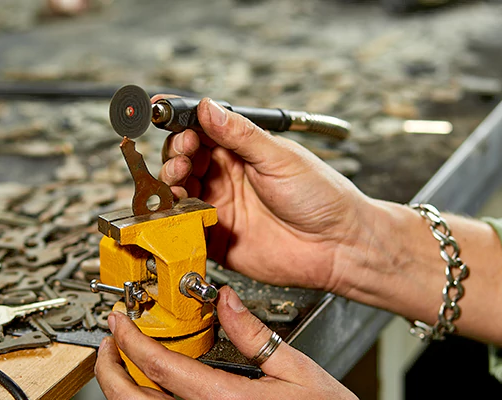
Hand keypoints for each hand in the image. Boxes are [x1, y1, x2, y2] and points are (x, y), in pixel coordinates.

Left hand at [95, 287, 356, 399]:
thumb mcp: (298, 372)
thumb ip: (256, 336)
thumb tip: (227, 301)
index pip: (157, 366)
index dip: (129, 339)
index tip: (119, 321)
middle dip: (109, 368)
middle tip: (107, 342)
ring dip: (120, 390)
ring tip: (121, 364)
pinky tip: (148, 392)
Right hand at [156, 96, 371, 290]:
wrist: (338, 245)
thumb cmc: (322, 197)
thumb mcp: (280, 158)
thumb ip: (240, 135)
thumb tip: (209, 108)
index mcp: (242, 150)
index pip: (201, 129)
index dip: (180, 121)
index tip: (162, 113)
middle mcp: (226, 175)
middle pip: (183, 157)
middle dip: (175, 151)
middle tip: (182, 153)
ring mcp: (219, 205)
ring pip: (179, 189)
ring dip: (171, 179)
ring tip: (179, 176)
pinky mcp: (215, 236)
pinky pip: (185, 224)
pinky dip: (175, 214)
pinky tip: (179, 205)